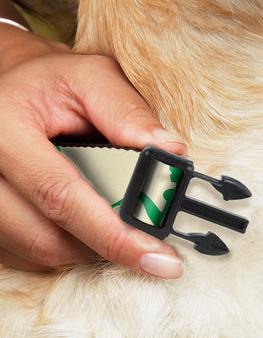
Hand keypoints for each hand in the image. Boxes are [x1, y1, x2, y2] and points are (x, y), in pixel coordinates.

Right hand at [0, 24, 185, 276]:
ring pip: (43, 252)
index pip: (62, 197)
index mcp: (3, 129)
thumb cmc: (51, 84)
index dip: (115, 236)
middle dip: (109, 245)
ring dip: (90, 246)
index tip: (160, 259)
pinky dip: (70, 246)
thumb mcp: (90, 78)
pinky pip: (32, 255)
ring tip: (114, 218)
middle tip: (150, 243)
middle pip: (50, 238)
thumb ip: (128, 112)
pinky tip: (86, 221)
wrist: (8, 92)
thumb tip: (171, 151)